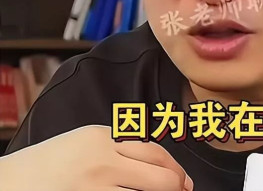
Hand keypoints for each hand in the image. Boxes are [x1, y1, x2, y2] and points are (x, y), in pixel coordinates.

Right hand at [0, 125, 193, 190]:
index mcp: (104, 139)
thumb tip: (157, 165)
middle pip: (160, 176)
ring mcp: (95, 187)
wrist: (6, 183)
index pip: (155, 153)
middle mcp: (103, 161)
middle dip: (176, 186)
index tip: (183, 180)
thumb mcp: (83, 143)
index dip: (175, 169)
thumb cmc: (45, 166)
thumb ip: (117, 148)